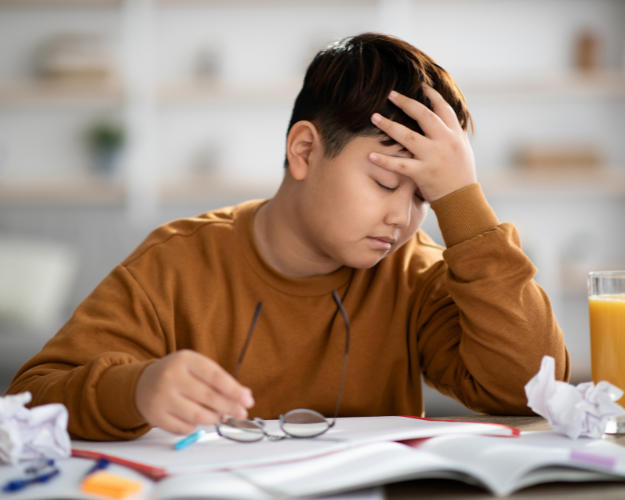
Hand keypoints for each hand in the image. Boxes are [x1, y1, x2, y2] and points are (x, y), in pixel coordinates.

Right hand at [135, 350, 253, 434]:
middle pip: (208, 397)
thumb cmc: (177, 375)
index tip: (247, 399)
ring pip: (198, 416)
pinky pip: (184, 427)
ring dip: (214, 418)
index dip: (233, 389)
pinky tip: (196, 419)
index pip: (214, 375)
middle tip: (241, 413)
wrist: (142, 384)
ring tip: (219, 415)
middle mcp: (171, 377)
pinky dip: (195, 426)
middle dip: (229, 407)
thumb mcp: (196, 368)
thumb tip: (244, 397)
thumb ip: (219, 380)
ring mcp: (161, 397)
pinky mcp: (155, 416)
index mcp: (185, 360)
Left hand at [369, 86, 475, 202]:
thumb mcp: (463, 149)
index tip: (420, 84)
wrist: (463, 200)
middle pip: (424, 115)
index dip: (431, 95)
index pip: (443, 108)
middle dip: (406, 102)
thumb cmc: (461, 175)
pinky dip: (385, 160)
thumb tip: (445, 117)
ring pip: (408, 136)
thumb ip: (453, 133)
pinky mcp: (423, 173)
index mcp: (455, 134)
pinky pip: (400, 165)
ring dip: (389, 126)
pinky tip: (371, 155)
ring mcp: (433, 157)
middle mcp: (445, 142)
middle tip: (390, 94)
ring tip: (374, 117)